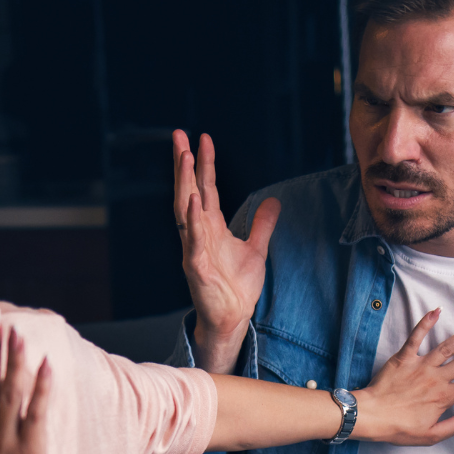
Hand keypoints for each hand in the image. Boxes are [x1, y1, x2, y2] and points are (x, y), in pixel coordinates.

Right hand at [174, 129, 279, 374]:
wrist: (232, 317)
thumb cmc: (236, 286)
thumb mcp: (256, 249)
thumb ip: (262, 224)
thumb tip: (274, 201)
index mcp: (210, 226)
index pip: (205, 187)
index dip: (204, 163)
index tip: (202, 138)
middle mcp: (198, 233)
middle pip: (188, 190)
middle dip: (184, 164)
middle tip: (179, 136)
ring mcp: (194, 248)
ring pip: (185, 210)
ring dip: (184, 183)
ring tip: (184, 158)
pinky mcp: (196, 267)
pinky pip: (193, 240)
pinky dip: (193, 220)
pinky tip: (193, 201)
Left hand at [354, 311, 453, 445]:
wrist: (370, 416)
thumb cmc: (398, 428)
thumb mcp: (430, 436)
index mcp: (445, 397)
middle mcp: (437, 378)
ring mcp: (421, 366)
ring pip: (449, 346)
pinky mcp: (404, 358)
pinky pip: (416, 337)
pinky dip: (426, 323)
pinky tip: (437, 310)